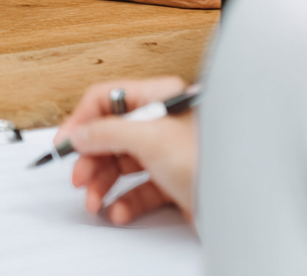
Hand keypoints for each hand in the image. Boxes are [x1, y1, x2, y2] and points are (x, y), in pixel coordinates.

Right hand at [56, 77, 196, 224]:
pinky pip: (138, 188)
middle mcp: (161, 121)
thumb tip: (79, 133)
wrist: (242, 203)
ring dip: (102, 184)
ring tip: (94, 201)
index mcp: (158, 96)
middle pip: (110, 134)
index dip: (82, 120)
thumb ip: (108, 132)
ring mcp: (166, 152)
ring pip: (121, 164)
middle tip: (78, 178)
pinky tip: (118, 211)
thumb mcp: (149, 139)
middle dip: (91, 158)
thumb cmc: (208, 159)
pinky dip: (124, 201)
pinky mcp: (172, 181)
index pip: (107, 99)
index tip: (64, 142)